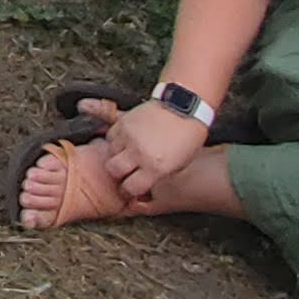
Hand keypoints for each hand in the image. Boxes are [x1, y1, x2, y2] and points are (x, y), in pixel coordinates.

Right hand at [94, 104, 211, 200]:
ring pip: (110, 153)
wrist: (185, 107)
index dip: (129, 191)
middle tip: (124, 173)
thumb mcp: (179, 164)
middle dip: (118, 174)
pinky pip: (111, 136)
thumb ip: (159, 174)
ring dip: (117, 155)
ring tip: (127, 154)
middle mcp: (139, 153)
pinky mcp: (124, 121)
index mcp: (156, 167)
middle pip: (114, 170)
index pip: (131, 188)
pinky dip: (116, 140)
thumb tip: (145, 182)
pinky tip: (126, 141)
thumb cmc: (188, 136)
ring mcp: (129, 136)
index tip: (129, 189)